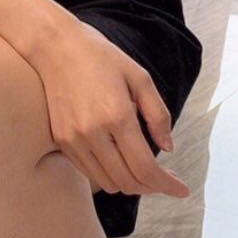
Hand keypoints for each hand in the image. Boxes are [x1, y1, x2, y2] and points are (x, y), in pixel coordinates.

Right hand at [34, 19, 190, 198]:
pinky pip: (89, 172)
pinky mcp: (61, 140)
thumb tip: (167, 149)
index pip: (145, 168)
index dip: (167, 185)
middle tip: (164, 179)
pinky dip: (108, 174)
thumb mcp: (140, 77)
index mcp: (117, 116)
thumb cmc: (100, 57)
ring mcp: (74, 139)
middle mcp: (93, 133)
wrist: (55, 47)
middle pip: (128, 182)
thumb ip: (158, 115)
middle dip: (151, 187)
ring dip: (129, 183)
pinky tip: (118, 159)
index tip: (182, 191)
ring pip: (108, 182)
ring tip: (141, 169)